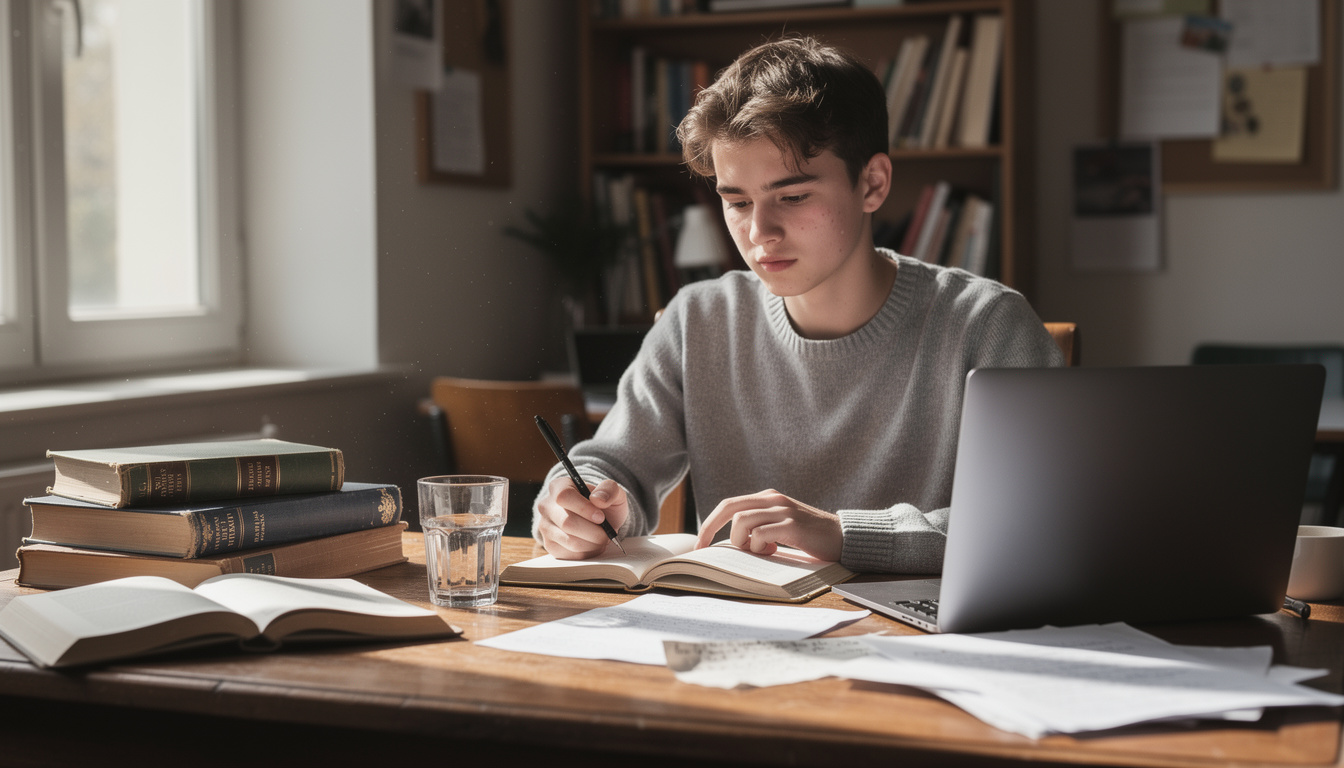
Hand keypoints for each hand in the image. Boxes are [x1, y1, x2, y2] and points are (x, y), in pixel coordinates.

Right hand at [536, 476, 629, 559]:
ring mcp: (545, 527)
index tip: (601, 517)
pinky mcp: (550, 546)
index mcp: (559, 486)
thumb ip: (609, 489)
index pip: (564, 496)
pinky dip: (587, 552)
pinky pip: (570, 554)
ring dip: (593, 543)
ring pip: (570, 541)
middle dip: (593, 531)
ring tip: (603, 538)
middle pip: (567, 522)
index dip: (584, 508)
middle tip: (608, 533)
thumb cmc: (603, 503)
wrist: (598, 519)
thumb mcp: (612, 490)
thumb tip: (598, 500)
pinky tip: (594, 544)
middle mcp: (547, 506)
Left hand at [695, 489, 841, 561]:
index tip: (700, 544)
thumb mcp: (780, 526)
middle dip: (710, 529)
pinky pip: (761, 534)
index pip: (729, 505)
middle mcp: (772, 500)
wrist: (843, 538)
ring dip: (743, 542)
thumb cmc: (810, 537)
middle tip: (705, 549)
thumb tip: (732, 545)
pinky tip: (773, 551)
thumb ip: (759, 528)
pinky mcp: (793, 525)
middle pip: (729, 508)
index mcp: (767, 498)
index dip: (710, 523)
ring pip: (742, 522)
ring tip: (761, 551)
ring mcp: (783, 510)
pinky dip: (759, 546)